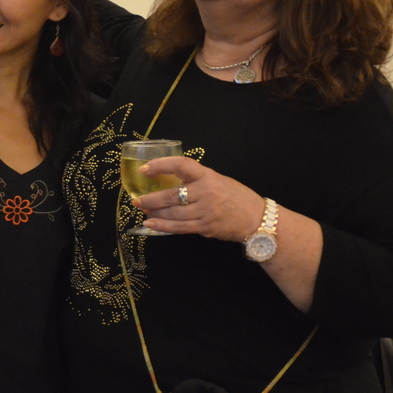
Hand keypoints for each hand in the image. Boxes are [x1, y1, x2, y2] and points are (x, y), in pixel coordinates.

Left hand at [132, 156, 265, 241]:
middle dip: (150, 199)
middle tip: (136, 200)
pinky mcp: (205, 227)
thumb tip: (167, 181)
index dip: (160, 165)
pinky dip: (162, 226)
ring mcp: (205, 211)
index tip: (144, 169)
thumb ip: (195, 179)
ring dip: (154, 213)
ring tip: (143, 211)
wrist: (257, 219)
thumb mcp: (217, 180)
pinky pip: (179, 227)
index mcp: (208, 176)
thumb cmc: (235, 196)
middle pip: (171, 195)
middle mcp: (206, 192)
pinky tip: (150, 224)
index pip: (181, 165)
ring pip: (172, 213)